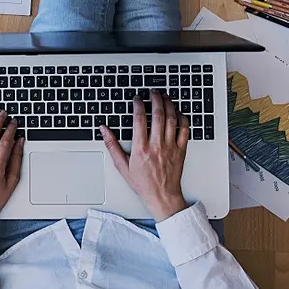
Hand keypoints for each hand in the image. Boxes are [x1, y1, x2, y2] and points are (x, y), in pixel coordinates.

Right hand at [102, 91, 188, 220]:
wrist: (162, 196)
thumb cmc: (143, 183)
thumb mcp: (122, 166)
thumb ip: (112, 146)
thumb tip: (104, 130)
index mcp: (141, 148)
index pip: (140, 120)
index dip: (138, 105)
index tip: (137, 98)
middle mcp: (157, 146)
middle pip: (158, 115)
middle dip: (155, 99)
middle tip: (153, 92)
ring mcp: (171, 147)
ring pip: (172, 119)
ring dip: (169, 105)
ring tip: (165, 97)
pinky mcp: (181, 150)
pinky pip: (184, 130)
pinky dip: (183, 118)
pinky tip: (178, 112)